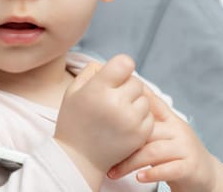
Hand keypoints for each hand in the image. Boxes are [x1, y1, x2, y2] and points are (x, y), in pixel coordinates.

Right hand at [54, 55, 153, 189]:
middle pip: (136, 81)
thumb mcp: (73, 91)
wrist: (78, 159)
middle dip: (126, 86)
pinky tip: (124, 123)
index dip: (121, 67)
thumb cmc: (73, 122)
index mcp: (98, 89)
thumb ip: (91, 71)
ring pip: (145, 98)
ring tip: (118, 112)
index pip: (125, 63)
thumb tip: (107, 63)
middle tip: (113, 98)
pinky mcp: (140, 134)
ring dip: (135, 102)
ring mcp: (130, 120)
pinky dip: (140, 117)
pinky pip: (149, 115)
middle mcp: (116, 103)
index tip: (115, 76)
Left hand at [108, 86, 222, 191]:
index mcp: (171, 119)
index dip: (137, 97)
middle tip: (103, 152)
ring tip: (114, 172)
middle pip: (147, 131)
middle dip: (124, 142)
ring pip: (154, 152)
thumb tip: (120, 108)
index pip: (154, 103)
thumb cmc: (177, 154)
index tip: (116, 92)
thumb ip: (148, 123)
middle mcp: (178, 130)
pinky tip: (139, 177)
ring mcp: (185, 148)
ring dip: (131, 163)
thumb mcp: (165, 134)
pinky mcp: (190, 167)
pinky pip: (169, 169)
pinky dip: (152, 174)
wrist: (206, 175)